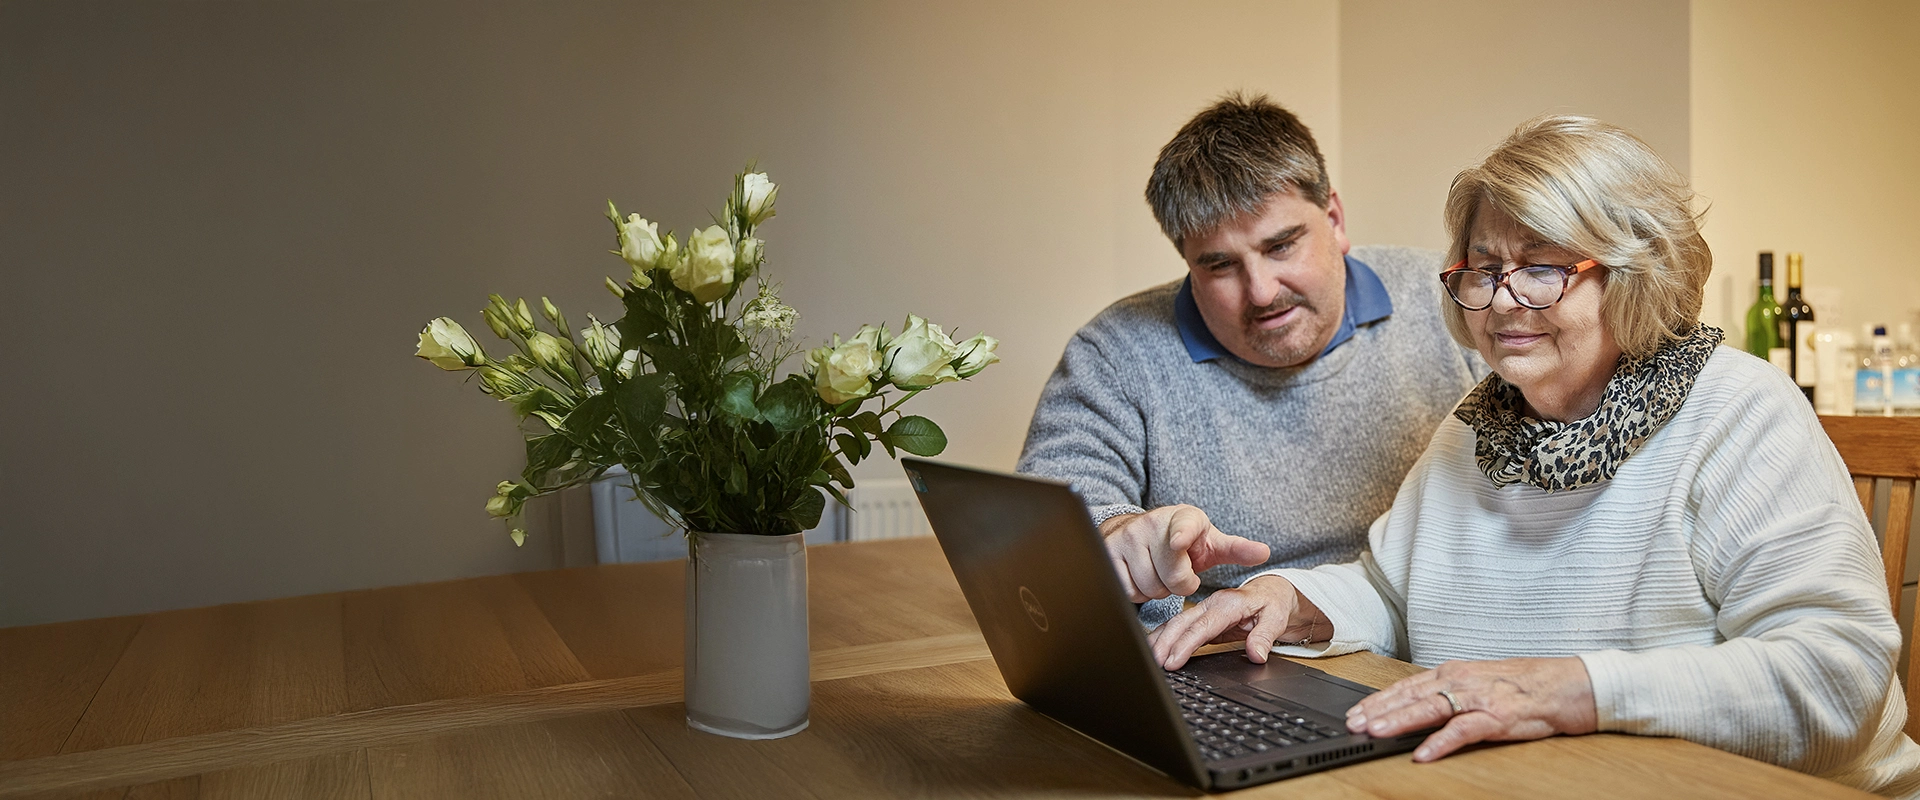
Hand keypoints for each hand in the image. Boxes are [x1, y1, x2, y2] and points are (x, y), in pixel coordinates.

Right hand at [1101, 505, 1269, 602]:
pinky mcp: (1108, 552)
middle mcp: (1152, 524)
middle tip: (1178, 572)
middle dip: (1179, 584)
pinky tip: (1140, 576)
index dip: (1183, 535)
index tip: (1180, 542)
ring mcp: (1127, 537)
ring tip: (1158, 572)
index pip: (1185, 527)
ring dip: (1157, 589)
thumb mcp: (1210, 542)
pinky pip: (1127, 589)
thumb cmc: (1184, 540)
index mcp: (1184, 518)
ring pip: (1149, 586)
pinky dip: (1136, 591)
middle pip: (1172, 576)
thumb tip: (1265, 552)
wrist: (1140, 530)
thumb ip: (1236, 549)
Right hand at [1145, 575, 1319, 669]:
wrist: (1274, 592)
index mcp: (1228, 604)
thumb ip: (1265, 637)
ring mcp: (1204, 610)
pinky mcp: (1201, 618)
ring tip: (1148, 658)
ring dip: (1160, 640)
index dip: (1185, 645)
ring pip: (1176, 624)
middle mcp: (1212, 604)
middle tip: (1154, 663)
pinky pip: (1179, 627)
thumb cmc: (1274, 603)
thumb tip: (1256, 655)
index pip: (1202, 626)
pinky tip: (1153, 647)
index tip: (1173, 661)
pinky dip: (1164, 636)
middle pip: (1182, 623)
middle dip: (1165, 643)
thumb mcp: (1277, 619)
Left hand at [1345, 657, 1596, 761]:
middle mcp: (1460, 681)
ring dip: (1400, 721)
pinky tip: (1423, 754)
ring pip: (1430, 709)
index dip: (1379, 699)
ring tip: (1376, 732)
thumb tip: (1417, 706)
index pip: (1407, 685)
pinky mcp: (1496, 717)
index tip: (1356, 711)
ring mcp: (1477, 698)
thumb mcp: (1479, 681)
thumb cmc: (1524, 685)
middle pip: (1410, 696)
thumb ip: (1449, 692)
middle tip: (1353, 723)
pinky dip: (1441, 742)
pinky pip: (1463, 731)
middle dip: (1379, 710)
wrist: (1566, 684)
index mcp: (1453, 672)